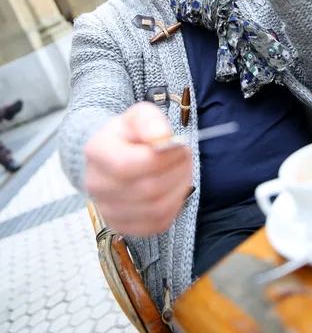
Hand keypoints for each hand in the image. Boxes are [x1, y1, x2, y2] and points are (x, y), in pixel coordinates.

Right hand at [84, 102, 191, 235]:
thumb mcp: (139, 115)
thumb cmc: (129, 134)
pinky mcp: (122, 226)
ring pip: (155, 210)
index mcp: (97, 152)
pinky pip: (156, 225)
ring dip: (179, 189)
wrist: (113, 154)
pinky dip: (174, 207)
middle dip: (176, 172)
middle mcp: (96, 184)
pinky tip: (175, 189)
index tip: (180, 146)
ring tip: (183, 171)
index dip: (162, 159)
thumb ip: (150, 121)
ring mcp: (107, 209)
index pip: (128, 166)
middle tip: (186, 157)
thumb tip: (161, 137)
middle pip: (146, 190)